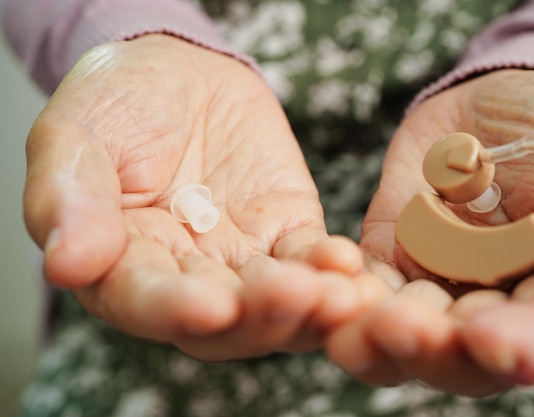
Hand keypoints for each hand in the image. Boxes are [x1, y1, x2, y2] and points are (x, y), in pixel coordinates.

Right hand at [23, 34, 384, 359]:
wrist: (178, 72)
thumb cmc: (116, 104)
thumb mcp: (75, 136)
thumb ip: (69, 199)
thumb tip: (69, 264)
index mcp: (122, 265)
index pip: (145, 302)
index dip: (175, 309)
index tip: (210, 306)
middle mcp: (184, 277)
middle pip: (223, 320)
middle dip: (260, 314)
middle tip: (294, 299)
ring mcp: (241, 259)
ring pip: (275, 302)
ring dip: (308, 304)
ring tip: (337, 295)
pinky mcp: (284, 232)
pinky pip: (310, 259)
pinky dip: (329, 266)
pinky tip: (347, 265)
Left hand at [327, 70, 533, 394]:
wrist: (489, 111)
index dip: (522, 344)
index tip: (497, 341)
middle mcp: (490, 310)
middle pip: (461, 356)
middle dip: (434, 348)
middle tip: (407, 331)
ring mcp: (432, 291)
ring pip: (402, 335)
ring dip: (378, 335)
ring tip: (360, 325)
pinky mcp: (384, 265)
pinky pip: (359, 288)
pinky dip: (342, 292)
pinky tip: (327, 288)